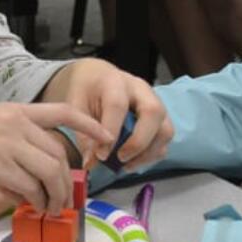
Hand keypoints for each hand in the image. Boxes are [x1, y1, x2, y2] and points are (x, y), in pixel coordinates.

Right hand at [0, 103, 112, 215]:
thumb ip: (10, 136)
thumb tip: (27, 161)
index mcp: (16, 111)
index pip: (63, 111)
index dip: (89, 124)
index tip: (107, 137)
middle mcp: (16, 124)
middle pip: (60, 153)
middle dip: (68, 179)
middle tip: (66, 199)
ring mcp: (7, 145)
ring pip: (49, 172)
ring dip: (55, 195)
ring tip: (51, 208)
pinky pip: (28, 186)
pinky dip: (35, 200)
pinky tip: (32, 207)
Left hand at [45, 59, 171, 169]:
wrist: (98, 77)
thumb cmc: (86, 91)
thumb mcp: (75, 107)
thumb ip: (83, 133)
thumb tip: (91, 163)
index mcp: (114, 82)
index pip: (118, 105)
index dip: (112, 132)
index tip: (101, 155)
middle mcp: (140, 89)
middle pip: (153, 112)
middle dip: (139, 142)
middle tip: (120, 159)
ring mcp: (155, 102)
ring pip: (166, 129)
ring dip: (149, 153)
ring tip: (126, 165)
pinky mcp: (161, 116)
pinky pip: (165, 139)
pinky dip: (152, 155)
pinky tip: (133, 161)